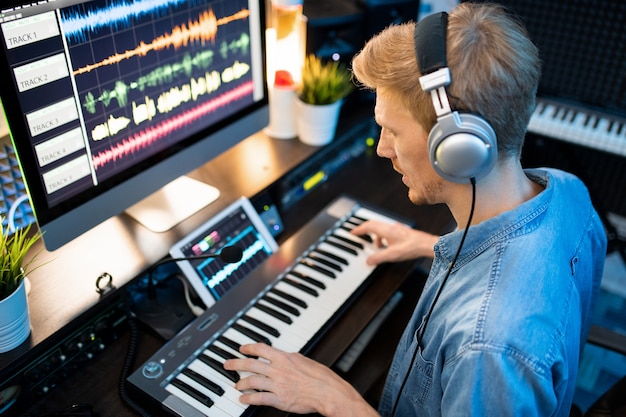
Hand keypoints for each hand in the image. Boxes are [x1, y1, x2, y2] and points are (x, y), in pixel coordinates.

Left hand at [223, 343, 377, 416]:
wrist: (327, 392)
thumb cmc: (320, 377)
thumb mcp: (303, 360)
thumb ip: (289, 358)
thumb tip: (282, 355)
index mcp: (284, 357)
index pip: (260, 348)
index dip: (248, 348)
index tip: (241, 348)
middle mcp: (278, 370)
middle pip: (250, 364)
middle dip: (236, 364)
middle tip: (227, 365)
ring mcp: (277, 385)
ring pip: (251, 382)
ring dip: (241, 384)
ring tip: (236, 385)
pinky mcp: (279, 400)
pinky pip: (258, 398)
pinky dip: (248, 399)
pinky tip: (243, 400)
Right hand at [351, 220, 437, 264]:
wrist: (426, 245)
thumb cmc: (412, 248)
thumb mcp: (392, 255)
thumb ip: (378, 258)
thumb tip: (368, 261)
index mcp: (386, 230)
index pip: (368, 226)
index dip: (359, 229)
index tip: (352, 232)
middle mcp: (391, 227)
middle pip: (373, 224)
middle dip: (364, 229)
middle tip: (359, 234)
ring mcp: (397, 228)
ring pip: (381, 228)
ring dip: (375, 235)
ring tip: (376, 246)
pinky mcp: (402, 231)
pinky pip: (388, 231)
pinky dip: (383, 237)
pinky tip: (388, 245)